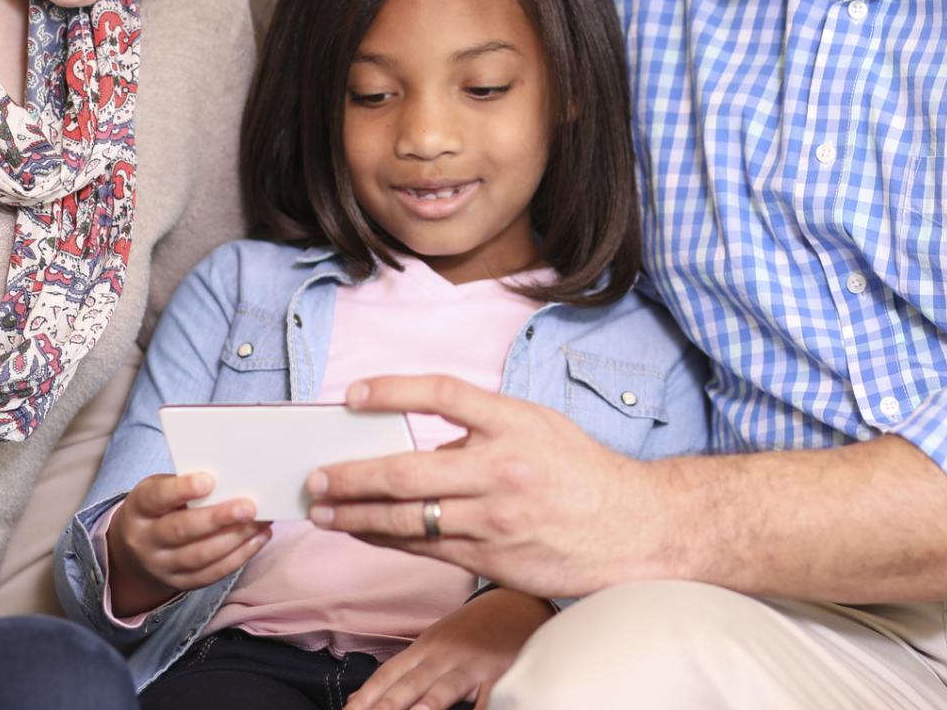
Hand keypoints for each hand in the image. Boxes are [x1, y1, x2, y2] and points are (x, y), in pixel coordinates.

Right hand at [106, 472, 270, 614]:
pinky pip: (212, 574)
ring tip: (260, 522)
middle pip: (180, 531)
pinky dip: (239, 557)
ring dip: (235, 539)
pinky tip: (258, 539)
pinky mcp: (181, 583)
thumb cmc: (160, 507)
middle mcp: (145, 541)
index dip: (181, 489)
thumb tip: (232, 480)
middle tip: (248, 507)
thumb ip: (185, 486)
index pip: (157, 498)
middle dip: (217, 519)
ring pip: (200, 556)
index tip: (209, 480)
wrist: (138, 548)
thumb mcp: (161, 490)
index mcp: (139, 509)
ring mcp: (162, 566)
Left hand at [305, 376, 679, 599]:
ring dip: (356, 516)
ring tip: (324, 511)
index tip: (352, 395)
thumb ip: (482, 428)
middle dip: (350, 475)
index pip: (441, 394)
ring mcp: (494, 518)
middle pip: (405, 470)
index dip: (391, 391)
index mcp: (513, 423)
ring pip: (407, 519)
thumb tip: (421, 442)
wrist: (632, 529)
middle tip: (315, 475)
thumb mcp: (538, 427)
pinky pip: (426, 549)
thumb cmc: (582, 474)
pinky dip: (387, 540)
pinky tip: (363, 534)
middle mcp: (500, 469)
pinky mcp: (491, 557)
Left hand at [348, 588, 555, 709]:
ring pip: (446, 686)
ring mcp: (473, 664)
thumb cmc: (473, 629)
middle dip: (387, 705)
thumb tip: (365, 698)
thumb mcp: (436, 642)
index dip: (367, 696)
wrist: (518, 603)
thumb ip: (407, 670)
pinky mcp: (502, 672)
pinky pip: (491, 694)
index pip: (388, 674)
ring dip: (428, 703)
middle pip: (410, 683)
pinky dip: (483, 706)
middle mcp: (444, 655)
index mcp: (424, 648)